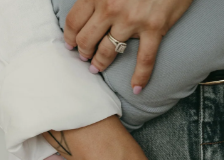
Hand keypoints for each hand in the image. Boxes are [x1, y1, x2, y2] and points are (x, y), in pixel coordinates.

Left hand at [64, 0, 192, 90]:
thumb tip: (89, 6)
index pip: (74, 21)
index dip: (70, 36)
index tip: (70, 43)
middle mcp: (111, 7)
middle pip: (87, 39)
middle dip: (83, 52)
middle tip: (84, 58)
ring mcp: (132, 20)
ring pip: (108, 52)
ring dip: (100, 64)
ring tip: (97, 69)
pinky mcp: (153, 29)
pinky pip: (145, 60)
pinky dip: (140, 76)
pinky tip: (136, 88)